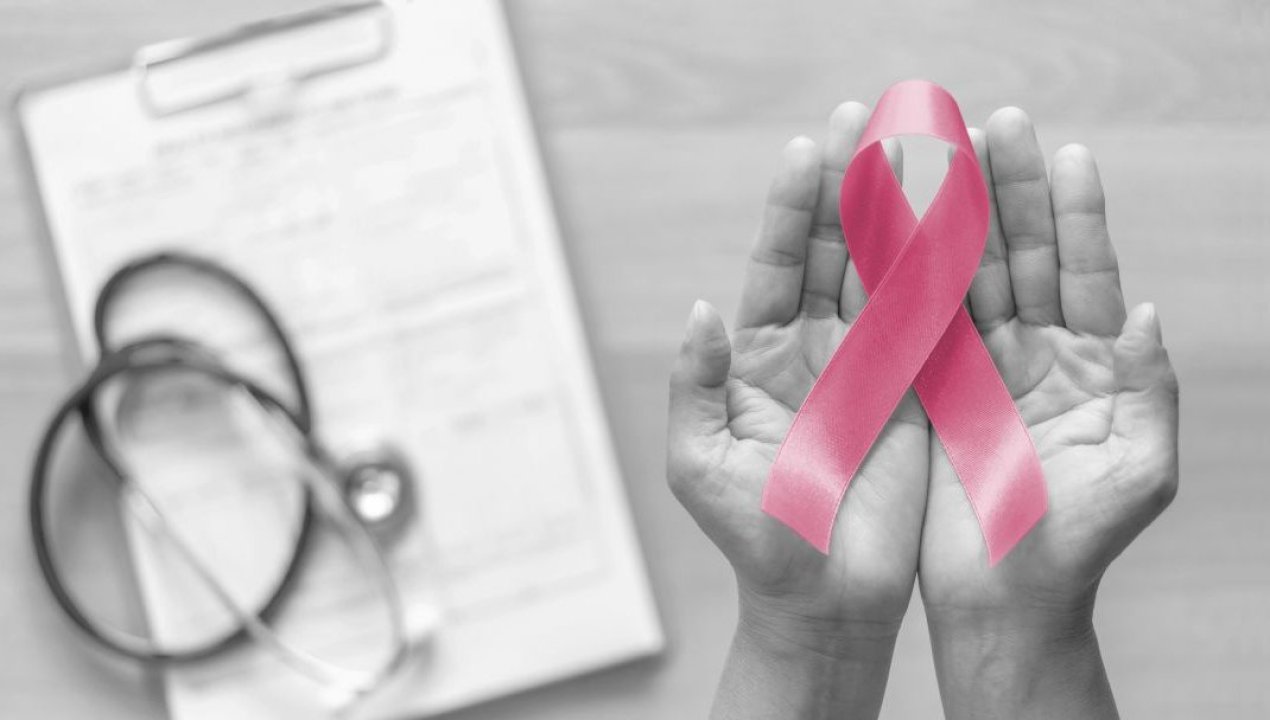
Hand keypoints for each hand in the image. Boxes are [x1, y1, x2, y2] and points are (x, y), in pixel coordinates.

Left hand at [667, 103, 924, 645]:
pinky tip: (958, 219)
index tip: (806, 150)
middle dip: (847, 186)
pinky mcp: (917, 391)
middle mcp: (815, 348)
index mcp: (759, 355)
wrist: (823, 599)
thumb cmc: (753, 539)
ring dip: (900, 212)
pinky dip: (945, 272)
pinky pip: (932, 321)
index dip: (789, 207)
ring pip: (885, 272)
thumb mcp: (700, 463)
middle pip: (831, 250)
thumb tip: (701, 308)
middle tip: (869, 120)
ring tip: (919, 148)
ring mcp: (868, 366)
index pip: (775, 264)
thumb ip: (697, 384)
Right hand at [919, 108, 1179, 717]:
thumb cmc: (1075, 545)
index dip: (1072, 214)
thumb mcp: (1139, 473)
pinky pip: (909, 322)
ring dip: (944, 216)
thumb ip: (1150, 389)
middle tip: (988, 123)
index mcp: (1087, 363)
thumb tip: (1141, 308)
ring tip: (928, 151)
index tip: (1061, 154)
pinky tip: (885, 225)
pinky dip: (897, 274)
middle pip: (1016, 256)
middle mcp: (1030, 353)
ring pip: (958, 277)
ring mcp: (973, 367)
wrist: (1002, 602)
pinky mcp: (922, 389)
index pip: (1080, 272)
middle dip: (1004, 190)